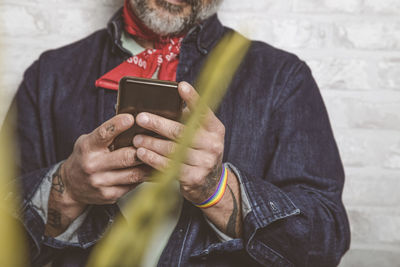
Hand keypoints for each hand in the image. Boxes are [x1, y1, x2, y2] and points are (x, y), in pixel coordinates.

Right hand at [61, 114, 150, 205]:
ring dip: (149, 166)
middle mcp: (93, 165)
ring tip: (160, 158)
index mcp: (88, 147)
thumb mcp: (89, 141)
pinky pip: (133, 185)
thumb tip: (134, 122)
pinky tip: (152, 171)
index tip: (131, 118)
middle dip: (143, 150)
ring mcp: (101, 183)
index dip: (118, 125)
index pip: (104, 134)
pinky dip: (144, 178)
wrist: (70, 185)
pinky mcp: (109, 195)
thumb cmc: (85, 157)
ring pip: (133, 174)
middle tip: (155, 143)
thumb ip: (108, 134)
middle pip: (125, 157)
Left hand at [133, 82, 224, 203]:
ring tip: (137, 138)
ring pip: (172, 150)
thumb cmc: (201, 151)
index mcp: (215, 129)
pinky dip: (153, 159)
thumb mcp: (202, 134)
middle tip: (141, 118)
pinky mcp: (194, 177)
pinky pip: (169, 166)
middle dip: (158, 124)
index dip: (193, 98)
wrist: (210, 182)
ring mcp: (205, 162)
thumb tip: (167, 102)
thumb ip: (190, 120)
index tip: (181, 86)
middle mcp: (213, 145)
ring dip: (151, 143)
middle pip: (181, 131)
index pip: (204, 111)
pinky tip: (142, 154)